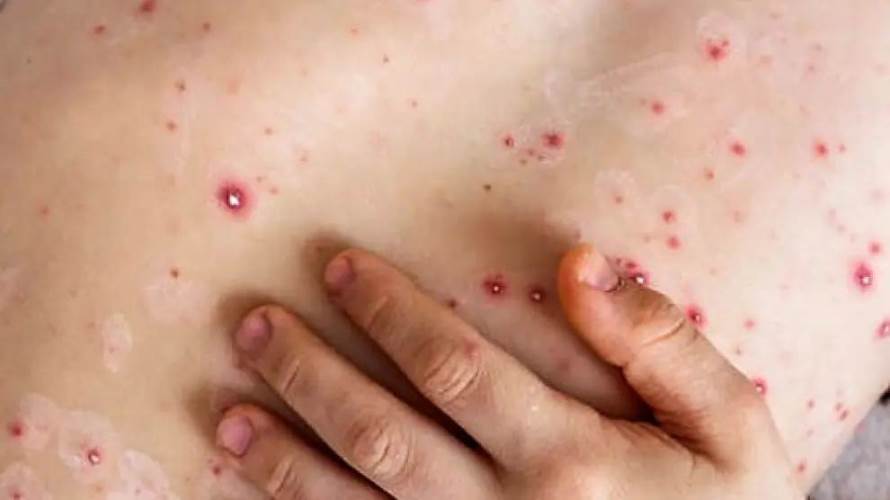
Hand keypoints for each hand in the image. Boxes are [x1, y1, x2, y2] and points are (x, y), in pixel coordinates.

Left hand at [216, 245, 801, 499]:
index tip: (337, 268)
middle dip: (311, 377)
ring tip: (228, 420)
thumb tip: (581, 265)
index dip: (387, 311)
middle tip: (253, 328)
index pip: (453, 366)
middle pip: (383, 436)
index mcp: (571, 460)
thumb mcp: (732, 427)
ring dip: (284, 464)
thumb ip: (663, 342)